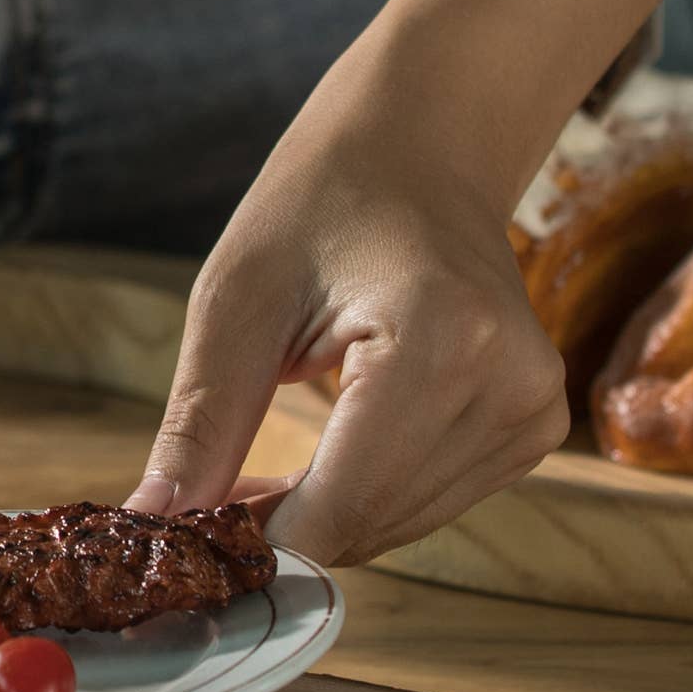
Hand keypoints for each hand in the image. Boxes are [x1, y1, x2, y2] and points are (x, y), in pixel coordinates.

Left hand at [126, 97, 565, 566]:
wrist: (420, 151)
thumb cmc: (320, 203)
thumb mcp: (236, 299)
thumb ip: (202, 421)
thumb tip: (156, 525)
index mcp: (442, 339)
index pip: (347, 502)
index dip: (261, 538)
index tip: (190, 540)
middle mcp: (509, 383)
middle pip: (373, 523)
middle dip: (283, 529)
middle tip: (207, 500)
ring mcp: (534, 409)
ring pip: (401, 526)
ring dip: (323, 518)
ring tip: (257, 470)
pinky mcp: (536, 425)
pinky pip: (432, 501)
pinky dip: (366, 498)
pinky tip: (321, 460)